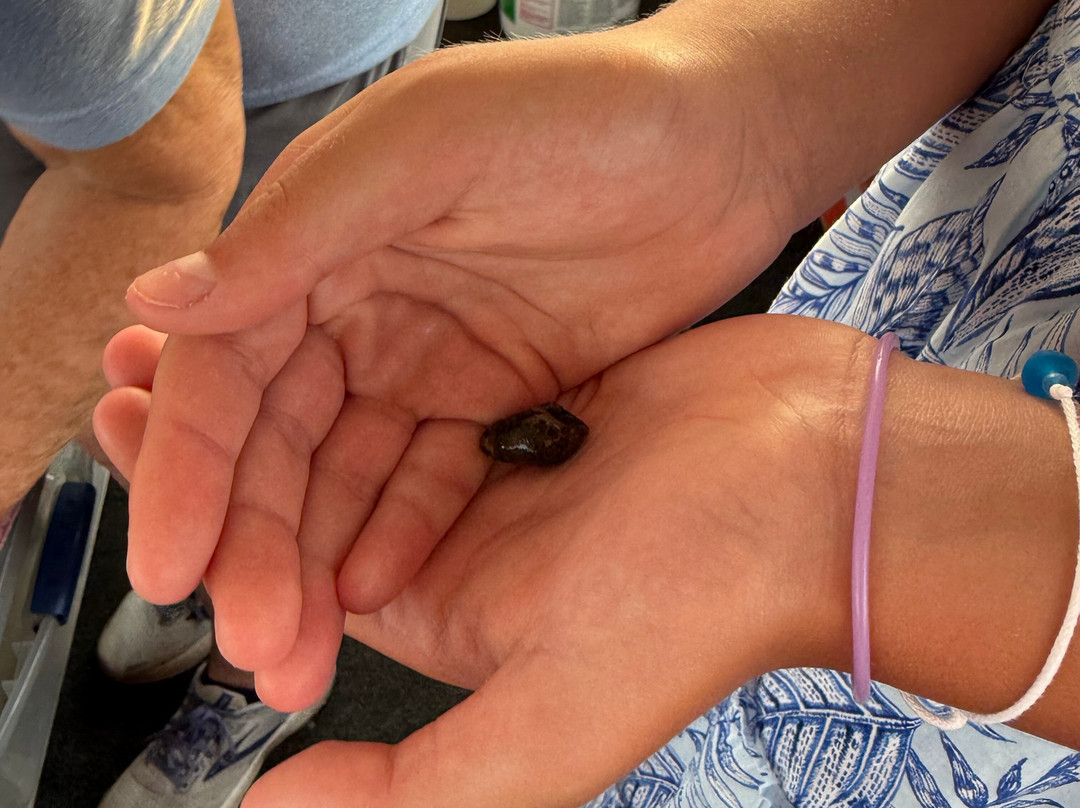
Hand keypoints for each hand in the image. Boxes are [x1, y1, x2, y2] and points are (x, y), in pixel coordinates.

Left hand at [98, 315, 870, 804]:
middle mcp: (459, 535)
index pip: (288, 572)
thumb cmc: (698, 601)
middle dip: (218, 433)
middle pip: (311, 484)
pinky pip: (422, 357)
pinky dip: (358, 329)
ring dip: (276, 372)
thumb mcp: (544, 723)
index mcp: (443, 613)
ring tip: (192, 326)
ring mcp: (498, 451)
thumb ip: (413, 789)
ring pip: (360, 412)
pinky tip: (303, 292)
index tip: (125, 441)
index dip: (199, 516)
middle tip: (133, 371)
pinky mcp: (531, 381)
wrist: (819, 480)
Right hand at [105, 20, 796, 705]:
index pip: (224, 373)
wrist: (720, 146)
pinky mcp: (495, 401)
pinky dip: (399, 537)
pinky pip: (431, 484)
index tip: (165, 570)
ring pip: (345, 481)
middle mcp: (356, 310)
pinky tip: (373, 592)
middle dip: (253, 547)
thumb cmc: (580, 114)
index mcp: (316, 245)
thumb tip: (155, 306)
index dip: (186, 473)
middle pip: (278, 447)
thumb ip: (300, 231)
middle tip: (251, 642)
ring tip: (296, 654)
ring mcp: (427, 362)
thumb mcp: (430, 149)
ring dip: (313, 565)